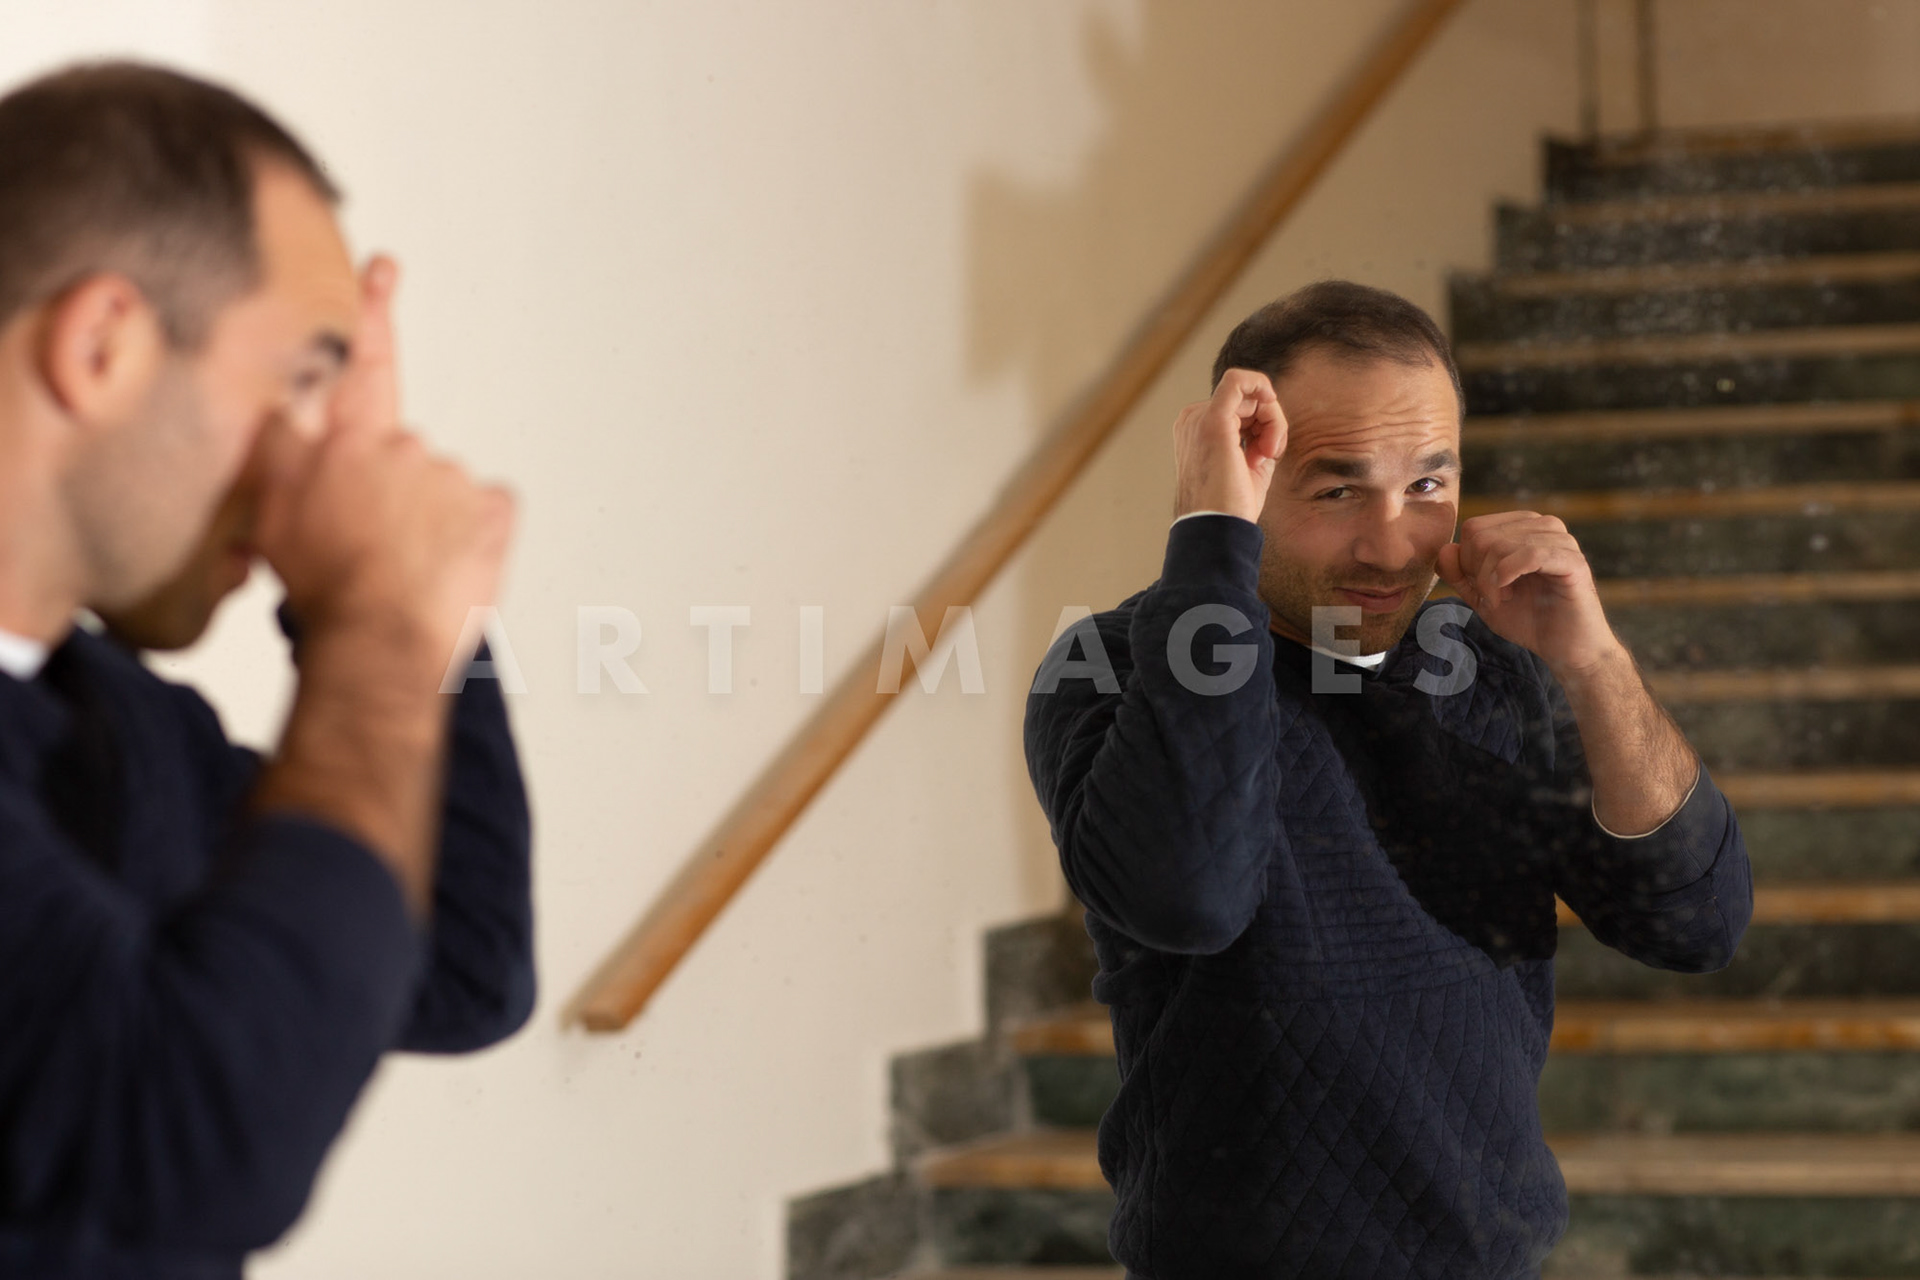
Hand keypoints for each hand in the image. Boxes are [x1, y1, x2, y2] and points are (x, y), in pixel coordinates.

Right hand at [252, 255, 514, 666]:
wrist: (379, 641)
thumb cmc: (326, 590)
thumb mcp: (272, 515)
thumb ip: (277, 451)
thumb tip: (281, 410)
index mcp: (349, 443)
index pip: (361, 363)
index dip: (373, 312)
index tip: (385, 268)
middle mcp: (408, 448)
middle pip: (399, 454)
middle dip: (388, 493)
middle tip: (367, 548)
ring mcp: (456, 481)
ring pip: (442, 491)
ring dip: (428, 522)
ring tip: (404, 569)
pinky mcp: (496, 515)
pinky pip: (489, 514)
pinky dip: (474, 536)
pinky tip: (447, 566)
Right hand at [1173, 368, 1286, 522]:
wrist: (1218, 530)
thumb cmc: (1231, 507)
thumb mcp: (1248, 465)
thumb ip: (1256, 438)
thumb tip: (1271, 417)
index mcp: (1195, 431)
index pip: (1238, 410)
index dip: (1262, 426)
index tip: (1267, 455)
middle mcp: (1192, 421)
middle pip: (1246, 400)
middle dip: (1270, 422)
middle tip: (1272, 454)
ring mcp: (1199, 419)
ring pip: (1249, 392)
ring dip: (1272, 419)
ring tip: (1269, 453)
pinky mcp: (1213, 419)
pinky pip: (1241, 380)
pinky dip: (1263, 388)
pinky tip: (1272, 406)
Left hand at [1435, 511, 1621, 677]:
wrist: (1565, 649)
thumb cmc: (1529, 620)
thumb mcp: (1483, 597)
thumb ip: (1460, 574)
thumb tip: (1444, 549)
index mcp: (1523, 528)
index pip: (1474, 528)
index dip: (1466, 561)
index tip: (1481, 588)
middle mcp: (1543, 526)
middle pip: (1482, 535)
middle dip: (1476, 572)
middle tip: (1493, 597)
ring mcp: (1561, 540)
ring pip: (1501, 543)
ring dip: (1491, 579)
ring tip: (1503, 599)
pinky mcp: (1573, 560)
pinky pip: (1529, 554)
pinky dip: (1507, 576)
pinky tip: (1508, 595)